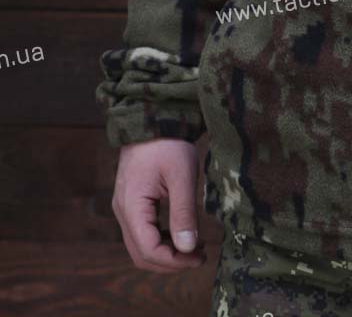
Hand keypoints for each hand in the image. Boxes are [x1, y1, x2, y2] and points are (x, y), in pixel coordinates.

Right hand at [111, 139, 206, 271]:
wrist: (152, 118)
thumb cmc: (168, 143)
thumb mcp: (182, 175)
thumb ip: (183, 213)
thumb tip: (188, 248)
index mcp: (131, 207)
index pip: (148, 249)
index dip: (174, 260)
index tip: (199, 257)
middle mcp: (123, 211)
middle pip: (141, 254)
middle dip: (170, 262)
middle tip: (199, 257)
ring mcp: (125, 208)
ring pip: (140, 245)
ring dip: (166, 252)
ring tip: (194, 249)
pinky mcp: (133, 202)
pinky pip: (143, 232)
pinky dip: (161, 240)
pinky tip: (183, 235)